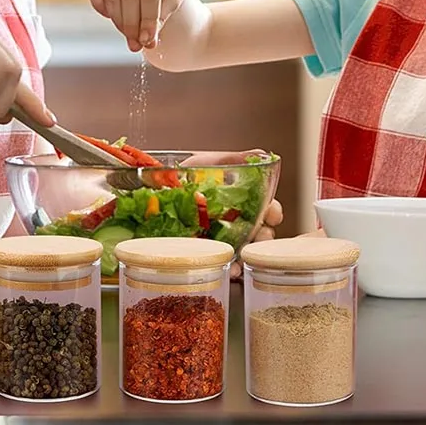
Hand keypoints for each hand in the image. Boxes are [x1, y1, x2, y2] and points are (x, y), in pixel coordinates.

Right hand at [88, 0, 191, 50]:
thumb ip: (162, 17)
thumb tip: (145, 41)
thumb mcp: (176, 0)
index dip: (148, 19)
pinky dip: (100, 5)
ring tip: (130, 37)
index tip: (149, 40)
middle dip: (132, 24)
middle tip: (138, 45)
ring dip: (118, 21)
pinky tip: (112, 18)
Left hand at [182, 149, 283, 278]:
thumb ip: (235, 161)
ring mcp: (221, 239)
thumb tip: (263, 155)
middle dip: (266, 235)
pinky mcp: (206, 254)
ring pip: (248, 250)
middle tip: (261, 235)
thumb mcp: (208, 164)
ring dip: (252, 254)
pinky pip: (226, 265)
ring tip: (246, 254)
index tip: (272, 213)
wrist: (152, 195)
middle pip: (261, 231)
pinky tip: (231, 270)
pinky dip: (233, 269)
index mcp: (239, 198)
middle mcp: (234, 220)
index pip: (266, 206)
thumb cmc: (182, 176)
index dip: (273, 210)